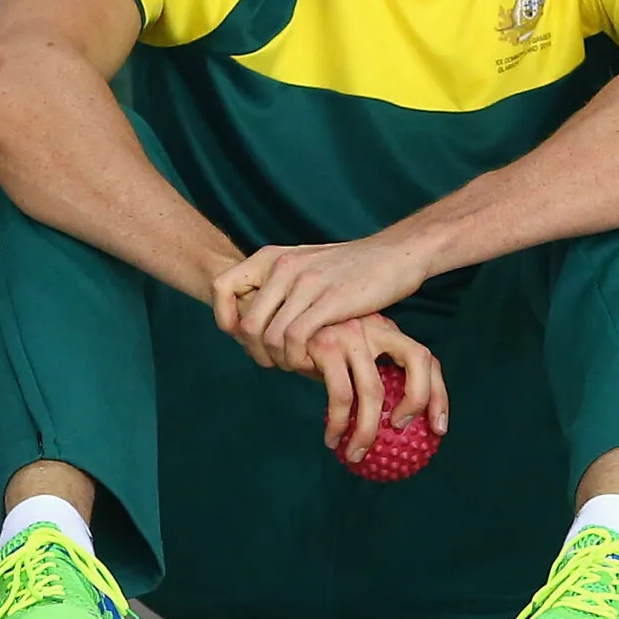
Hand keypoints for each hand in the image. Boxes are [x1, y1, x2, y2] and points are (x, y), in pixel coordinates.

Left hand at [213, 231, 434, 372]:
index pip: (221, 287)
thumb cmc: (353, 267)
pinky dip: (299, 358)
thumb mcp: (306, 264)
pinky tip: (313, 361)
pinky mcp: (331, 301)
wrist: (397, 254)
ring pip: (269, 336)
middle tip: (274, 361)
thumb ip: (278, 284)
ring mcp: (307, 283)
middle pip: (246, 323)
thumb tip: (253, 315)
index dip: (224, 318)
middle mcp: (284, 267)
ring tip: (296, 364)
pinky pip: (296, 338)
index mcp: (273, 257)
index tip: (243, 335)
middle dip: (255, 352)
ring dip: (279, 360)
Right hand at [291, 313, 449, 466]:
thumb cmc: (314, 348)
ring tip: (356, 453)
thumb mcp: (347, 356)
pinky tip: (332, 438)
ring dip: (367, 430)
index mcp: (387, 331)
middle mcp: (376, 328)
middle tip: (401, 434)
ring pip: (374, 389)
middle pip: (418, 360)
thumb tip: (385, 428)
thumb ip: (366, 377)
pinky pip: (339, 395)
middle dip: (418, 402)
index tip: (438, 430)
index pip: (426, 359)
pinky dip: (338, 422)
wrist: (274, 319)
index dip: (439, 394)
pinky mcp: (325, 346)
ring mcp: (352, 335)